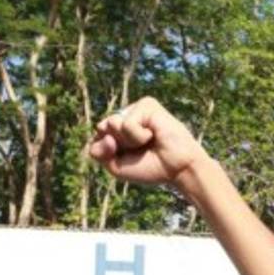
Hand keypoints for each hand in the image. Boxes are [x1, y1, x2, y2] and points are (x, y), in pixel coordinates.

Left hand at [88, 97, 207, 186]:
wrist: (177, 169)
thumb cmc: (150, 167)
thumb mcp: (115, 166)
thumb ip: (97, 152)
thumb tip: (102, 127)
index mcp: (117, 130)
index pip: (96, 137)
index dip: (109, 153)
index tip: (130, 158)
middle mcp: (125, 116)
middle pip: (102, 128)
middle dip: (118, 145)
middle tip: (139, 149)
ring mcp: (136, 109)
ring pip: (112, 123)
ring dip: (129, 141)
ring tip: (147, 141)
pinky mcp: (147, 104)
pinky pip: (127, 123)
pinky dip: (138, 136)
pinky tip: (153, 134)